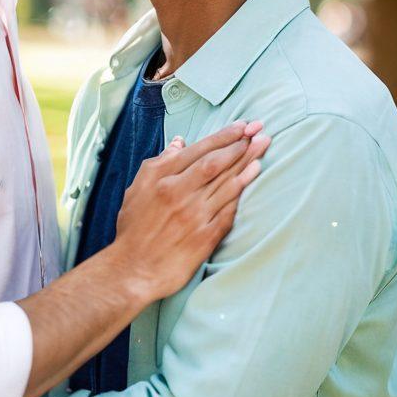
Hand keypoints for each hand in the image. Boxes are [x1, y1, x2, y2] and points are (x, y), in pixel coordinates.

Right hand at [112, 120, 269, 301]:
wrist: (133, 270)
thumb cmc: (134, 228)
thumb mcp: (137, 188)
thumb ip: (160, 163)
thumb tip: (180, 142)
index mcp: (162, 178)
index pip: (199, 150)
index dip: (223, 136)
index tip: (241, 126)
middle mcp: (179, 193)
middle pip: (216, 163)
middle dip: (240, 144)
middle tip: (259, 130)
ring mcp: (194, 215)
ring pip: (226, 183)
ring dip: (247, 162)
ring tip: (263, 145)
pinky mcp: (205, 236)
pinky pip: (228, 209)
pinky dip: (242, 191)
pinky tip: (253, 176)